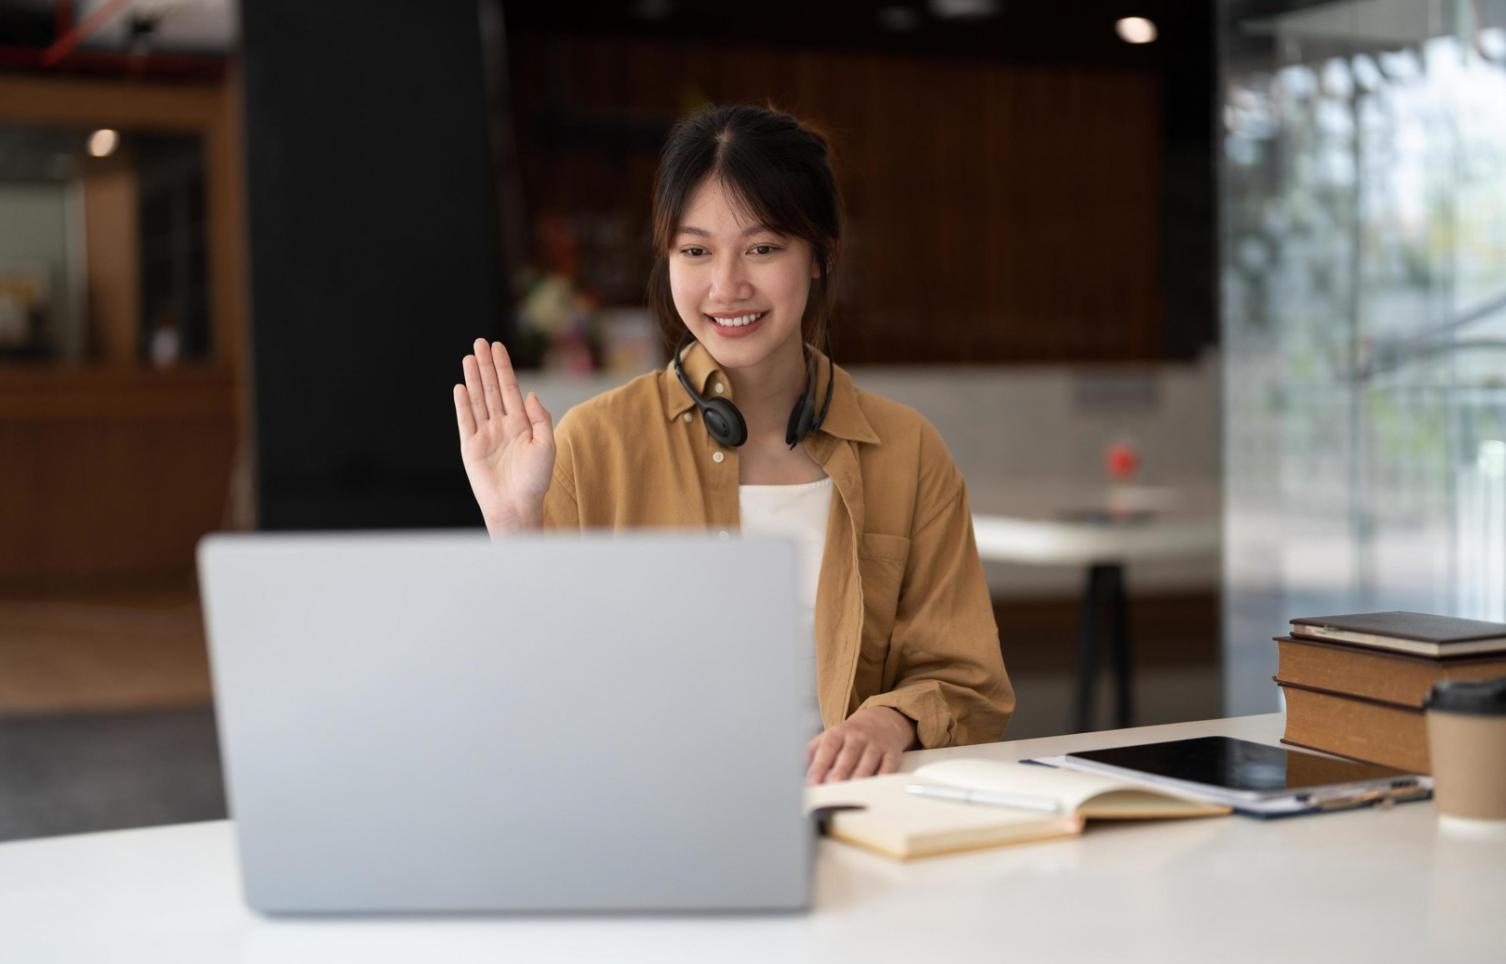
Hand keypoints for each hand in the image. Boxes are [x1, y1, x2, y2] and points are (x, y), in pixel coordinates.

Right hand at [453, 339, 555, 533]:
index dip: (504, 367)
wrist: (516, 506)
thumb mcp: (546, 446)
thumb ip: (540, 419)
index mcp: (521, 424)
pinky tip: (461, 387)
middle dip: (486, 365)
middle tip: (480, 342)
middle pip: (492, 389)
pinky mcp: (471, 447)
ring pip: (478, 400)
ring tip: (469, 357)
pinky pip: (465, 421)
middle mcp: (502, 426)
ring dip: (474, 378)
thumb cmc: (535, 480)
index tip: (498, 347)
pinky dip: (462, 404)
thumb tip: (529, 394)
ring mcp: (485, 435)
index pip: (510, 389)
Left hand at [804, 706, 915, 784]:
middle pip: (848, 755)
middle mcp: (857, 737)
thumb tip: (798, 771)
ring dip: (858, 778)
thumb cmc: (850, 735)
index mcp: (838, 733)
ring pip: (868, 762)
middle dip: (839, 773)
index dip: (819, 766)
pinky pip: (888, 767)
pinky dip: (882, 778)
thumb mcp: (829, 736)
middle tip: (830, 787)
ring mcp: (876, 745)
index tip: (812, 782)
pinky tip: (874, 789)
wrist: (883, 720)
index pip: (827, 748)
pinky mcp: (891, 754)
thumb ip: (813, 752)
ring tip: (849, 792)